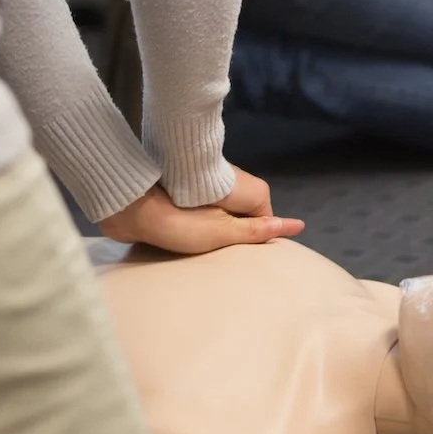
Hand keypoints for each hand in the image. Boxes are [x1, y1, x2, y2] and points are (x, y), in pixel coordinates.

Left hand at [99, 166, 304, 255]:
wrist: (136, 199)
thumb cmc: (183, 220)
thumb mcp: (224, 232)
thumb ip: (258, 231)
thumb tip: (296, 226)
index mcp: (253, 191)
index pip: (265, 223)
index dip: (248, 240)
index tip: (228, 252)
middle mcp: (239, 181)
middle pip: (244, 218)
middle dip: (231, 233)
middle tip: (210, 249)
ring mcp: (215, 183)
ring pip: (225, 213)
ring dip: (212, 227)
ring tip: (192, 240)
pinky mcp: (193, 187)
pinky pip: (207, 207)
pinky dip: (198, 219)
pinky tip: (182, 229)